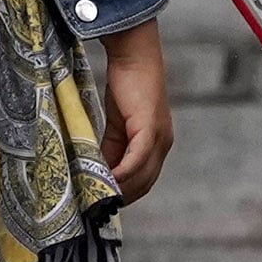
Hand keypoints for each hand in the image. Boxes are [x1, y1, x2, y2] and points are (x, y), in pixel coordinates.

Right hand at [97, 20, 172, 204]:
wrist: (135, 57)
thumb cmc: (126, 86)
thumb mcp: (117, 124)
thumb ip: (111, 148)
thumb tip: (100, 172)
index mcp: (158, 144)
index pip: (145, 179)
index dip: (127, 193)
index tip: (105, 201)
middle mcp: (163, 144)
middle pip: (145, 183)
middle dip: (123, 197)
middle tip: (98, 204)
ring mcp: (159, 138)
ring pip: (142, 175)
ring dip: (121, 188)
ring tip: (99, 195)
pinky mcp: (149, 129)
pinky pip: (137, 159)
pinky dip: (123, 172)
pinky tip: (108, 179)